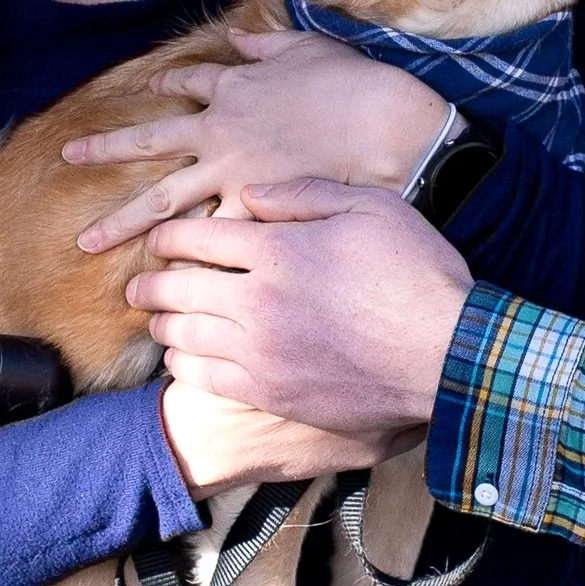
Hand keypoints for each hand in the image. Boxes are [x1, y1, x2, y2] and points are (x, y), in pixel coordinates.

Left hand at [68, 29, 450, 253]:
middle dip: (106, 150)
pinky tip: (159, 281)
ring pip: (161, 201)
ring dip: (120, 223)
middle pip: (149, 145)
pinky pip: (210, 239)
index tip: (149, 93)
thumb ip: (265, 44)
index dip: (166, 89)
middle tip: (68, 156)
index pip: (187, 88)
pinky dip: (185, 261)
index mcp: (233, 89)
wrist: (384, 126)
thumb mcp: (306, 47)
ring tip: (85, 241)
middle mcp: (220, 133)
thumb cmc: (353, 83)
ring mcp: (231, 176)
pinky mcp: (253, 212)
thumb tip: (236, 35)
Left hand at [126, 179, 472, 484]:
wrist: (445, 355)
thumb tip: (249, 194)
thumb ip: (303, 194)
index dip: (167, 236)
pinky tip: (184, 360)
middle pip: (177, 288)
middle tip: (139, 284)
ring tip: (156, 321)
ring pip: (183, 336)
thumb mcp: (370, 207)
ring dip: (162, 325)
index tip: (157, 239)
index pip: (196, 236)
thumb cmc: (416, 274)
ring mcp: (260, 351)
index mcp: (277, 249)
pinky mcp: (270, 392)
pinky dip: (185, 367)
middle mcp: (257, 301)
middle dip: (150, 283)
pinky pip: (205, 378)